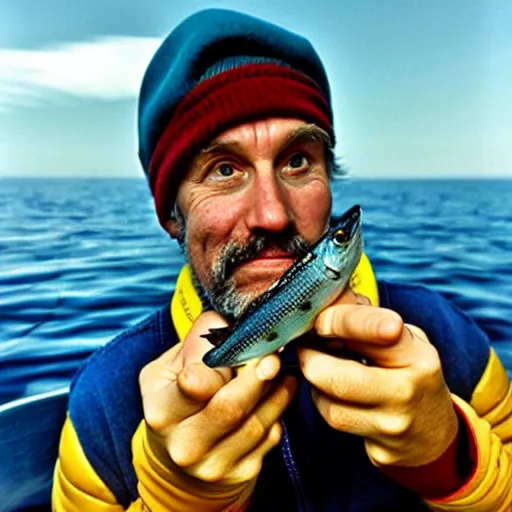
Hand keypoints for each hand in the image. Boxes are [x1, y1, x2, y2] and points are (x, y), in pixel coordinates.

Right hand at [139, 311, 297, 486]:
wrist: (176, 457)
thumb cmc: (175, 399)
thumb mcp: (168, 367)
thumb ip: (196, 344)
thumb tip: (230, 326)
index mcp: (162, 412)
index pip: (196, 385)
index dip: (222, 363)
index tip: (240, 346)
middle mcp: (185, 445)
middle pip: (233, 405)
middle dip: (258, 374)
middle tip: (270, 354)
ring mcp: (214, 466)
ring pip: (258, 422)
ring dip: (276, 390)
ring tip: (277, 368)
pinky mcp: (241, 474)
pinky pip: (271, 436)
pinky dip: (278, 410)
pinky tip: (277, 392)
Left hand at [297, 289, 458, 467]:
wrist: (434, 432)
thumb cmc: (410, 372)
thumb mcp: (402, 340)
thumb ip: (367, 322)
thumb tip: (323, 309)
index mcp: (417, 355)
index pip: (375, 330)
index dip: (338, 321)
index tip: (320, 321)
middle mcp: (406, 391)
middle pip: (336, 378)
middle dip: (310, 358)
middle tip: (303, 345)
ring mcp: (392, 424)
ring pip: (329, 405)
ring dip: (313, 381)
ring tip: (318, 366)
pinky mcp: (380, 449)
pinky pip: (335, 421)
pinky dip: (322, 401)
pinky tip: (328, 390)